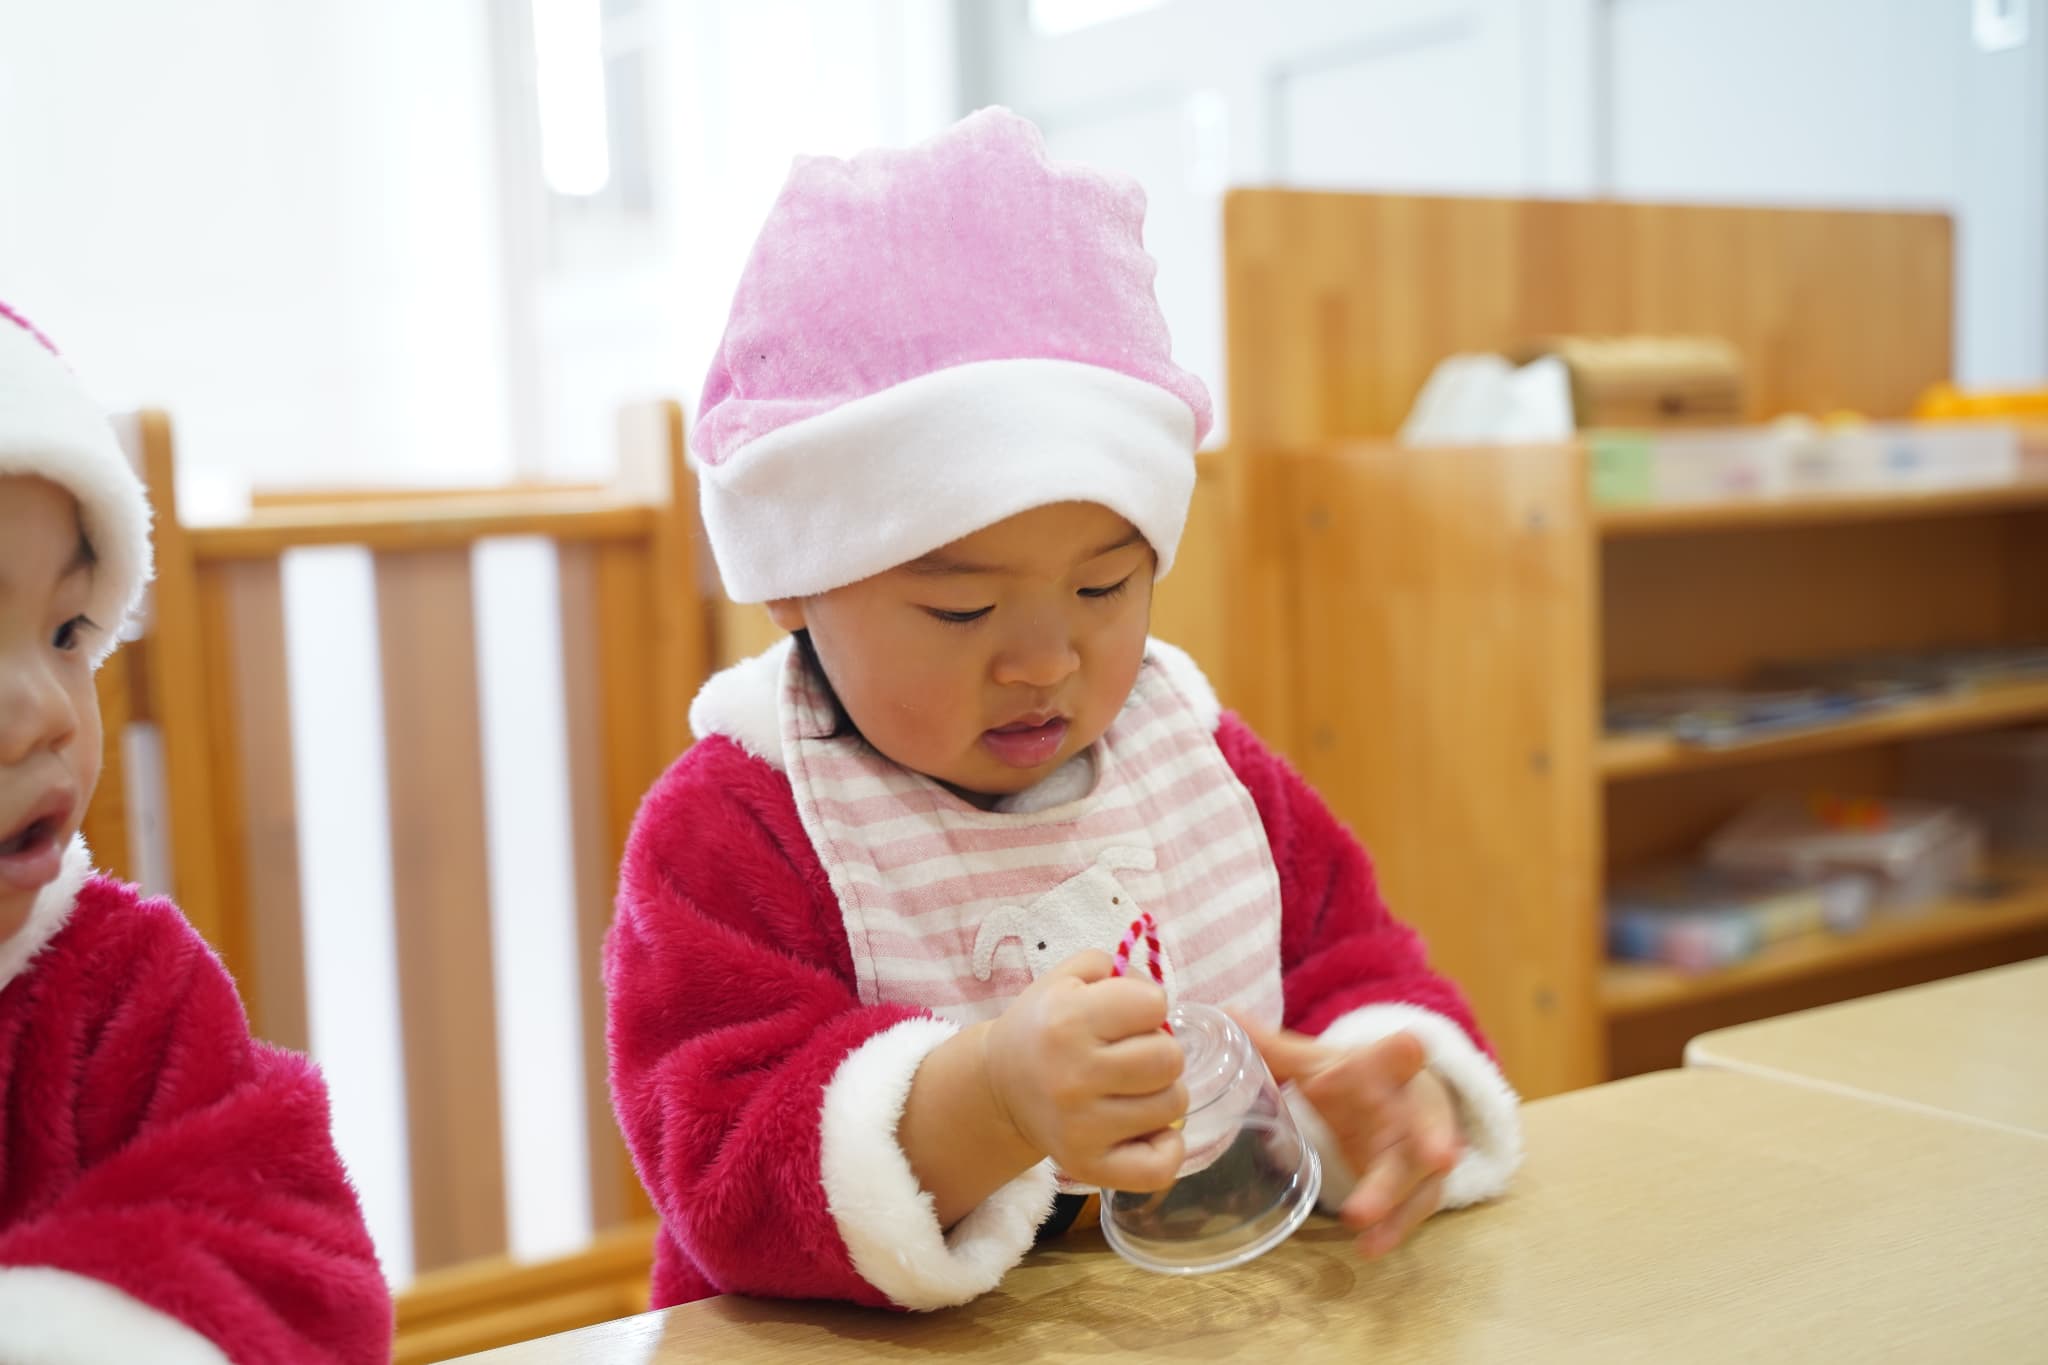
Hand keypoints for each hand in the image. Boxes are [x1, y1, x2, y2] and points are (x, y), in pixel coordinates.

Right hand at [982, 951, 1187, 1190]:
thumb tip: (1161, 1003)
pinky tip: (1146, 1131)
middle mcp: (1073, 1075)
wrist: (1000, 1085)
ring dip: (1161, 1093)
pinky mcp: (1088, 1167)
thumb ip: (1119, 970)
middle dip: (1159, 1051)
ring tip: (1130, 1089)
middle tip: (1131, 1056)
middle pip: (1170, 1059)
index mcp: (1067, 1020)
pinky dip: (1166, 1148)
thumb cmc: (1045, 1026)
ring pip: (1173, 1106)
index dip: (1146, 1006)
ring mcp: (1081, 1127)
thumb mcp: (1069, 977)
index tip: (1125, 1018)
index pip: (1153, 1005)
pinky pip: (1159, 1168)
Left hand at [1240, 1018, 1463, 1257]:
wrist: (1406, 1098)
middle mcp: (1412, 1108)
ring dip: (1392, 1198)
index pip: (1396, 1056)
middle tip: (1437, 1155)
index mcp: (1387, 1068)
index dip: (1397, 1055)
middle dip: (1430, 1139)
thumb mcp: (1322, 1062)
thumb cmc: (1358, 1078)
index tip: (1399, 1051)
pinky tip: (1368, 1249)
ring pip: (1414, 1175)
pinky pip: (1411, 1209)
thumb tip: (1226, 1016)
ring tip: (1360, 1217)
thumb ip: (1277, 1048)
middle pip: (1422, 1124)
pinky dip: (1391, 1229)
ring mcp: (1420, 1150)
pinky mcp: (1419, 1184)